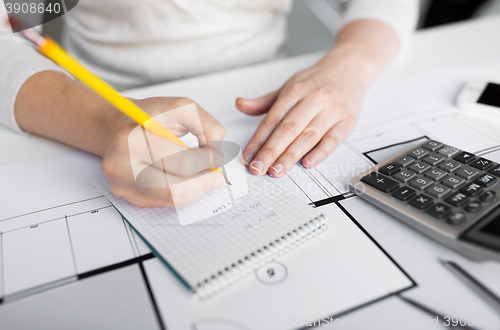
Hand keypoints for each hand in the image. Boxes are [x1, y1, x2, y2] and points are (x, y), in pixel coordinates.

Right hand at [101, 97, 225, 206]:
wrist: (117, 125)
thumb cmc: (148, 116)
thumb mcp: (181, 106)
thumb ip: (206, 125)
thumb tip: (218, 153)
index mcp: (132, 138)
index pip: (181, 161)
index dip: (207, 162)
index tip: (218, 157)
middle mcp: (120, 164)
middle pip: (174, 188)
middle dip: (202, 182)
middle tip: (215, 175)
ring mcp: (120, 183)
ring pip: (170, 200)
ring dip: (193, 190)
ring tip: (201, 176)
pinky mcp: (125, 195)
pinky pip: (162, 203)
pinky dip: (179, 193)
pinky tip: (182, 178)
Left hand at [236, 52, 365, 177]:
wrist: (350, 67)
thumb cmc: (317, 81)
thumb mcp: (289, 86)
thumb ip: (265, 101)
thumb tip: (240, 104)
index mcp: (295, 91)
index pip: (272, 119)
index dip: (258, 140)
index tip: (248, 156)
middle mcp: (313, 100)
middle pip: (288, 130)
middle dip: (271, 152)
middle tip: (258, 168)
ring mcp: (331, 111)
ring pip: (308, 137)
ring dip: (290, 156)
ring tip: (276, 170)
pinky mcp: (347, 121)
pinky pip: (332, 140)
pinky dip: (320, 153)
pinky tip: (307, 163)